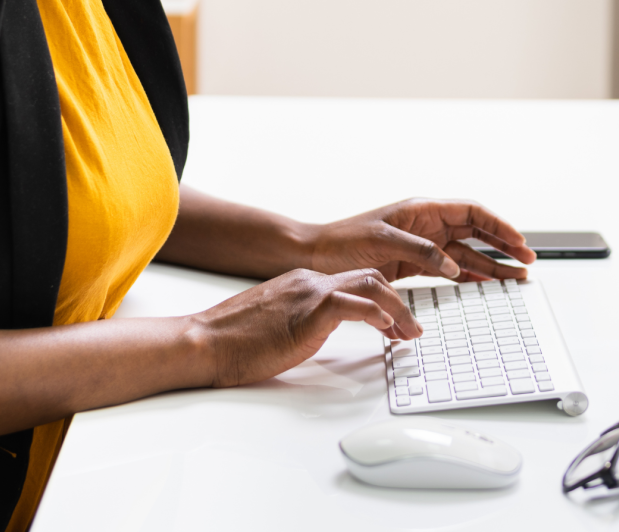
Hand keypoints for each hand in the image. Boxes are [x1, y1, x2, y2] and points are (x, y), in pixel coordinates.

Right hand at [191, 267, 420, 388]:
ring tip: (410, 332)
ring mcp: (309, 293)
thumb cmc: (234, 340)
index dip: (383, 301)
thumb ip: (302, 320)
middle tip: (412, 328)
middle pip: (370, 277)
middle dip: (398, 302)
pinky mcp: (307, 312)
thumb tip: (320, 332)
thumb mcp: (277, 324)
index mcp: (304, 283)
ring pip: (369, 285)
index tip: (396, 323)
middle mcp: (310, 282)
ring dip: (397, 309)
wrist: (205, 341)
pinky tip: (387, 329)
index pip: (355, 282)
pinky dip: (375, 313)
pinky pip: (352, 304)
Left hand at [302, 198, 536, 282]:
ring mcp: (421, 245)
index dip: (498, 225)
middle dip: (503, 245)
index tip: (519, 240)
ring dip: (490, 264)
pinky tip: (484, 284)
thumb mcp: (384, 242)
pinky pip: (449, 269)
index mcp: (422, 210)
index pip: (471, 212)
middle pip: (475, 232)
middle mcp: (426, 224)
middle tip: (528, 260)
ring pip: (466, 253)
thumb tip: (452, 265)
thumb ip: (421, 252)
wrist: (314, 256)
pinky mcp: (412, 264)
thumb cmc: (343, 243)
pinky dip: (468, 277)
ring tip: (515, 278)